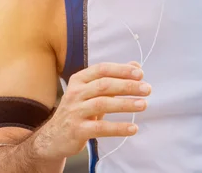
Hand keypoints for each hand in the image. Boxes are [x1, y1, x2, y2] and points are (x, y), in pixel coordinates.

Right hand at [34, 61, 150, 160]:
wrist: (54, 137)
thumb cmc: (78, 110)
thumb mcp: (92, 91)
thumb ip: (114, 78)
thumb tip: (136, 66)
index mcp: (79, 79)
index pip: (102, 69)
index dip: (122, 70)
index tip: (140, 74)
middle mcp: (75, 93)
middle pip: (104, 85)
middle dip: (128, 86)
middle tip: (147, 89)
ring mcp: (75, 111)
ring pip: (103, 103)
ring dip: (126, 104)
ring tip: (143, 105)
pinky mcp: (77, 130)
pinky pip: (100, 127)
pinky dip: (118, 128)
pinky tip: (133, 128)